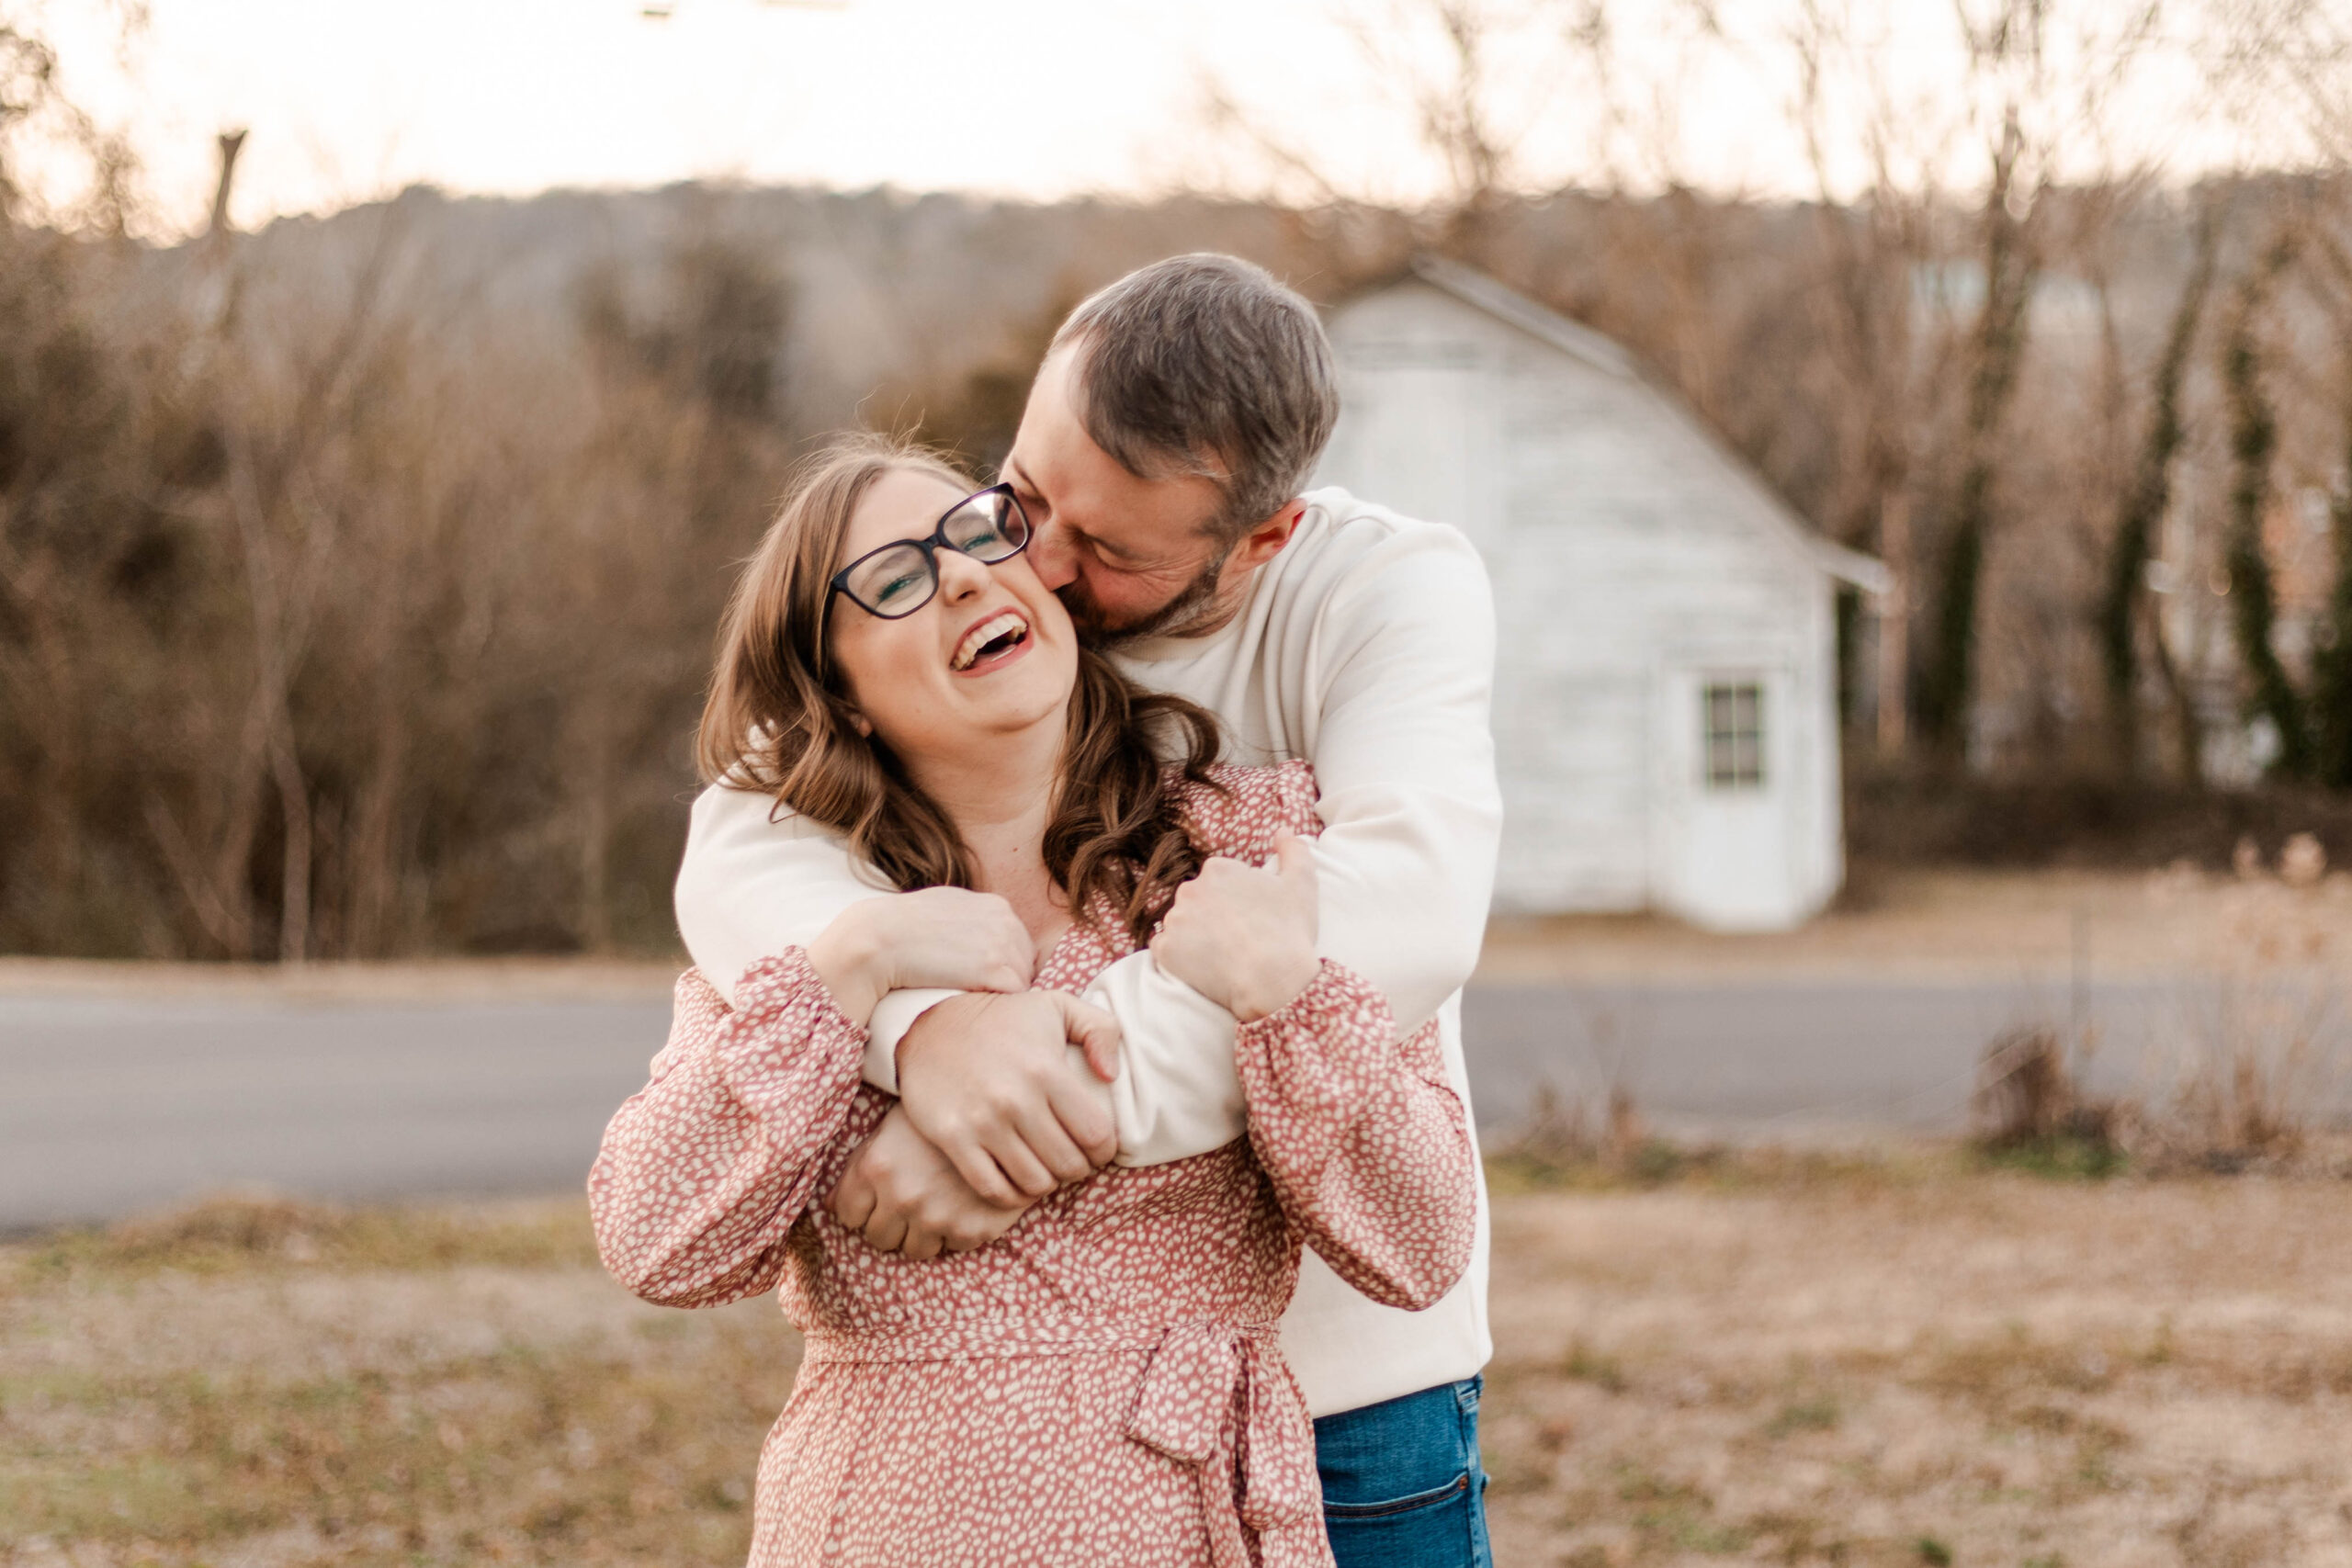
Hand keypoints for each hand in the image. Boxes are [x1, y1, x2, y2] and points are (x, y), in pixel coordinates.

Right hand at [806, 887, 1034, 1020]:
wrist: (878, 938)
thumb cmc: (902, 926)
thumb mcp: (945, 905)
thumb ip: (972, 917)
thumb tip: (982, 936)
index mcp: (996, 905)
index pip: (1020, 942)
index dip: (1003, 963)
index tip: (979, 977)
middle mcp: (1006, 920)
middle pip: (1026, 962)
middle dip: (1007, 979)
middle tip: (976, 992)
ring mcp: (1002, 944)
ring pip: (1023, 980)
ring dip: (1002, 994)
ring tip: (972, 998)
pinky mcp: (994, 969)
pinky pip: (1016, 995)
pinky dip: (1000, 1004)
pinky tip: (975, 1004)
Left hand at [828, 1105, 1030, 1260]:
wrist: (1009, 1113)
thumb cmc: (943, 1115)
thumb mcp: (895, 1126)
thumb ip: (863, 1164)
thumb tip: (829, 1209)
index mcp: (876, 1167)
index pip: (847, 1215)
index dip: (859, 1208)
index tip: (874, 1201)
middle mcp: (902, 1196)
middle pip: (878, 1238)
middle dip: (889, 1223)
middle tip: (908, 1203)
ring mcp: (938, 1217)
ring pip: (912, 1250)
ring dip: (920, 1234)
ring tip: (936, 1206)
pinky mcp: (971, 1231)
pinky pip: (950, 1248)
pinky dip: (954, 1232)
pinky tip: (962, 1205)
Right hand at [895, 989, 1120, 1206]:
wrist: (930, 1024)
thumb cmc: (1003, 1020)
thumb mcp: (1057, 1005)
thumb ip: (1101, 1030)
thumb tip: (1112, 1076)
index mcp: (1046, 1069)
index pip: (1096, 1134)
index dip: (1104, 1149)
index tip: (1097, 1147)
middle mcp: (1015, 1099)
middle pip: (1068, 1164)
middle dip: (1078, 1168)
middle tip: (1071, 1160)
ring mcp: (981, 1121)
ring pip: (1034, 1183)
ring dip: (1046, 1183)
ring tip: (1044, 1168)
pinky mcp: (952, 1137)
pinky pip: (992, 1189)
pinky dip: (1011, 1195)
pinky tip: (1016, 1180)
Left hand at [1150, 835, 1321, 1022]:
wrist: (1272, 979)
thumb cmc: (1288, 931)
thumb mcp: (1302, 883)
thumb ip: (1293, 849)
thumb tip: (1282, 830)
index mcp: (1218, 869)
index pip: (1220, 880)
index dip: (1238, 900)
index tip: (1252, 917)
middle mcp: (1190, 889)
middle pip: (1198, 900)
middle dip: (1213, 914)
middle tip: (1238, 937)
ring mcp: (1174, 919)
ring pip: (1181, 923)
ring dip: (1195, 934)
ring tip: (1222, 954)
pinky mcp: (1164, 949)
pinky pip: (1166, 949)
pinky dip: (1180, 957)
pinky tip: (1204, 965)